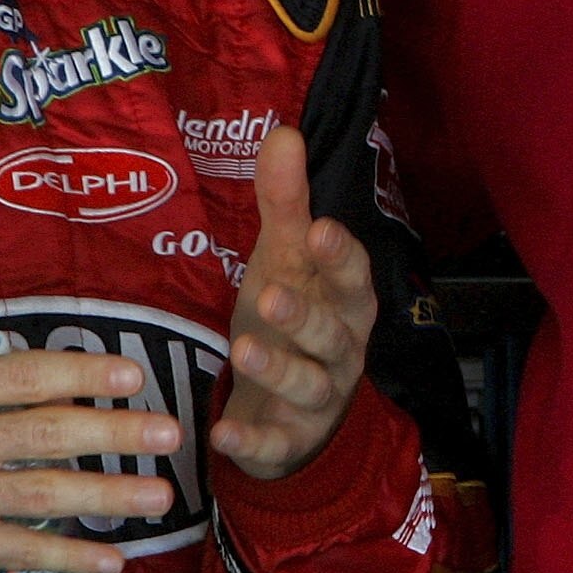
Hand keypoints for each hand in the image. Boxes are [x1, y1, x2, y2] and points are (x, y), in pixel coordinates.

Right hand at [0, 334, 182, 572]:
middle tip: (167, 433)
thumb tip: (29, 353)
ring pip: (41, 495)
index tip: (132, 374)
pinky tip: (113, 557)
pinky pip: (18, 551)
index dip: (83, 373)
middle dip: (115, 434)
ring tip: (159, 495)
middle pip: (45, 435)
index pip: (24, 376)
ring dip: (108, 496)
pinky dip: (69, 557)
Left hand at [211, 126, 376, 480]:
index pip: (352, 277)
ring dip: (278, 368)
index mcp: (345, 303)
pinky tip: (221, 433)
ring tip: (243, 349)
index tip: (322, 229)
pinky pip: (273, 442)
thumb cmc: (294, 318)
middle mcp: (341, 351)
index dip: (340, 256)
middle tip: (271, 294)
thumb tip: (283, 130)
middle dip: (306, 315)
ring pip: (308, 384)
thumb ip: (287, 203)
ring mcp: (317, 399)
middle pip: (333, 334)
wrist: (293, 407)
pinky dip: (251, 440)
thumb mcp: (287, 259)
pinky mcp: (288, 440)